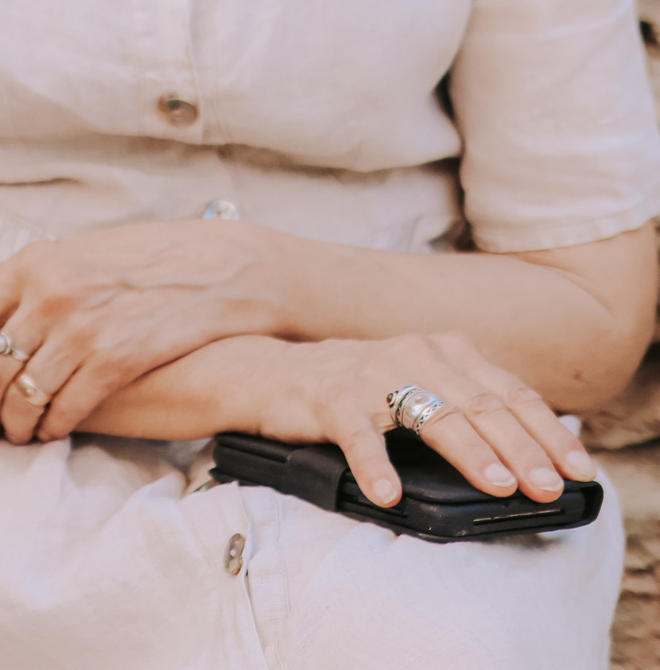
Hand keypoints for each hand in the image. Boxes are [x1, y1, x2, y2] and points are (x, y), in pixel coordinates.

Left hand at [0, 221, 290, 445]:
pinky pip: (69, 406)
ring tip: (15, 436)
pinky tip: (52, 432)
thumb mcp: (66, 253)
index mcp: (29, 264)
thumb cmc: (136, 259)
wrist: (217, 267)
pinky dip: (55, 426)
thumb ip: (8, 269)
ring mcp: (83, 327)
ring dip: (16, 424)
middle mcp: (49, 294)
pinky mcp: (119, 358)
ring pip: (26, 392)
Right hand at [253, 332, 599, 506]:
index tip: (579, 469)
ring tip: (496, 486)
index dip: (548, 430)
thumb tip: (528, 456)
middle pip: (480, 404)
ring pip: (431, 414)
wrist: (267, 373)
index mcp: (443, 351)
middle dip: (521, 449)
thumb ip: (464, 405)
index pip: (509, 391)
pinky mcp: (328, 395)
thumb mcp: (417, 386)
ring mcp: (369, 371)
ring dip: (469, 452)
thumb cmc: (353, 389)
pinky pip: (357, 433)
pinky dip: (374, 465)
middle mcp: (413, 353)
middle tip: (547, 486)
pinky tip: (387, 495)